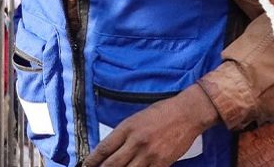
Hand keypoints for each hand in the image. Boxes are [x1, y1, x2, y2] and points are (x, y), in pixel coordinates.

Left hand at [84, 84, 217, 166]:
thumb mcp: (137, 117)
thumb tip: (110, 149)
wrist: (187, 113)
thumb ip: (124, 133)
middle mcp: (136, 142)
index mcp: (128, 127)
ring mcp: (149, 155)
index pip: (104, 148)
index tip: (86, 165)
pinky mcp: (161, 164)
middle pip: (112, 164)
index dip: (92, 160)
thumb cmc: (162, 112)